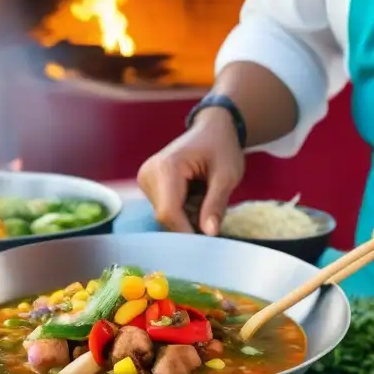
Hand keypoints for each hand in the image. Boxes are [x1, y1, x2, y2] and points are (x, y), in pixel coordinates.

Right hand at [137, 108, 244, 234]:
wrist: (213, 129)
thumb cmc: (222, 147)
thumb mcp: (227, 176)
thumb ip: (216, 204)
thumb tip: (210, 233)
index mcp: (166, 167)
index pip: (169, 212)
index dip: (187, 232)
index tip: (208, 243)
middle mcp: (149, 174)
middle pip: (166, 217)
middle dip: (190, 224)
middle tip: (214, 216)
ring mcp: (146, 180)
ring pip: (166, 216)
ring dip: (188, 217)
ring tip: (205, 199)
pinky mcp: (149, 186)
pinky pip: (166, 209)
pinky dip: (184, 211)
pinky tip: (196, 198)